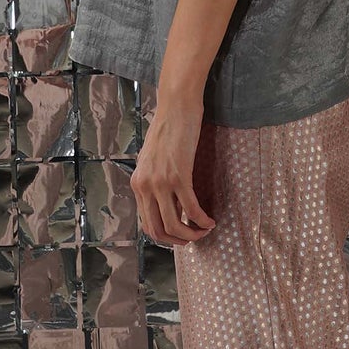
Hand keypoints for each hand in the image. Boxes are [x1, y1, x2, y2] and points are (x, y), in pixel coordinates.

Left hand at [132, 92, 215, 245]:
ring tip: (204, 231)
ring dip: (192, 234)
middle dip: (178, 241)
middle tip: (194, 238)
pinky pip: (191, 208)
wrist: (176, 107)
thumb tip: (172, 205)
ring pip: (175, 224)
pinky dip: (202, 219)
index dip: (166, 236)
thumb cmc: (168, 130)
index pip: (147, 224)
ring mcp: (161, 182)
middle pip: (159, 230)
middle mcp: (145, 186)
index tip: (182, 235)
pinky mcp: (179, 176)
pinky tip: (211, 221)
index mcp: (137, 183)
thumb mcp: (154, 160)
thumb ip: (157, 183)